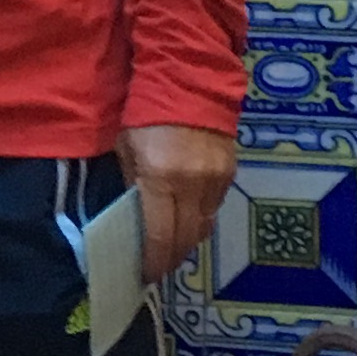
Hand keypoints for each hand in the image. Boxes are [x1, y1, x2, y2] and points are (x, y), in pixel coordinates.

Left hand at [118, 123, 236, 283]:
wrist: (188, 80)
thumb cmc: (145, 111)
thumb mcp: (126, 147)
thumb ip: (131, 183)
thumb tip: (134, 216)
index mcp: (162, 179)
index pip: (160, 236)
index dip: (154, 261)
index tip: (145, 275)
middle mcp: (193, 185)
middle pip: (186, 238)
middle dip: (171, 257)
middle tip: (158, 266)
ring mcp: (216, 180)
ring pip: (204, 226)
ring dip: (188, 240)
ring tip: (171, 245)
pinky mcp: (230, 172)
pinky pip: (214, 207)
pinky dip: (201, 217)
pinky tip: (187, 217)